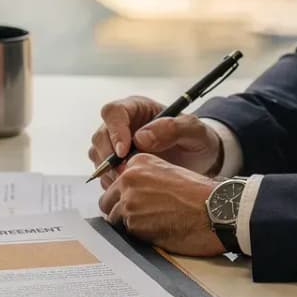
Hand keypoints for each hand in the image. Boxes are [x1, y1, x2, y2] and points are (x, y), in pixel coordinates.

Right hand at [88, 96, 222, 186]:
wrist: (198, 161)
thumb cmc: (196, 141)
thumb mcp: (194, 131)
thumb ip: (172, 128)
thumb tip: (141, 137)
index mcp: (137, 108)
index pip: (114, 112)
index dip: (115, 130)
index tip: (124, 151)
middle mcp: (122, 124)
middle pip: (100, 135)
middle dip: (109, 156)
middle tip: (127, 172)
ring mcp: (116, 145)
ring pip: (97, 154)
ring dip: (109, 171)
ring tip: (130, 181)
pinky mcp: (116, 164)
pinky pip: (103, 173)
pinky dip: (112, 182)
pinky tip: (129, 187)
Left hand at [98, 153, 223, 256]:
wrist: (217, 210)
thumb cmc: (201, 195)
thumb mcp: (170, 174)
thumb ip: (146, 181)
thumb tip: (128, 197)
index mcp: (138, 162)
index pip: (116, 182)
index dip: (124, 196)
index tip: (136, 203)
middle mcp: (129, 178)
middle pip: (108, 200)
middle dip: (120, 210)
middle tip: (142, 218)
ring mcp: (129, 201)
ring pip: (114, 217)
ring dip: (129, 224)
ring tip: (153, 225)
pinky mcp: (133, 223)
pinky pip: (125, 233)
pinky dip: (138, 235)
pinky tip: (157, 231)